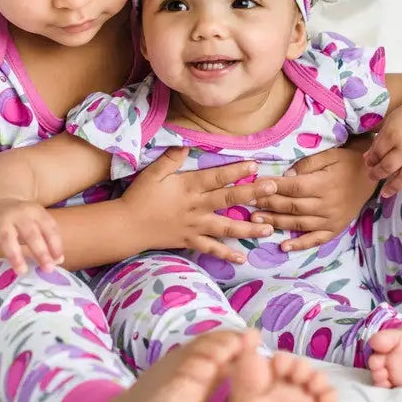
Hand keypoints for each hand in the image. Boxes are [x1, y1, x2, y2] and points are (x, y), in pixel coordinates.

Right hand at [0, 198, 63, 275]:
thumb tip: (58, 260)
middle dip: (40, 251)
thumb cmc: (23, 220)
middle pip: (30, 232)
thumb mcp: (38, 223)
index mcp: (35, 211)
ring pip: (6, 237)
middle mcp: (17, 213)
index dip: (55, 243)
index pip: (48, 226)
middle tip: (47, 268)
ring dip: (14, 255)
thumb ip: (49, 240)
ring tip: (22, 271)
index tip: (58, 260)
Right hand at [122, 147, 276, 262]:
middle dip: (253, 193)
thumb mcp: (153, 173)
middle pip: (229, 198)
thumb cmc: (140, 196)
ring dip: (249, 228)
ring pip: (227, 227)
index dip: (237, 171)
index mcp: (189, 186)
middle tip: (273, 189)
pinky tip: (243, 258)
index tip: (256, 166)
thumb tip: (186, 143)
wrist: (128, 226)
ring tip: (269, 228)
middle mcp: (197, 206)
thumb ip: (170, 158)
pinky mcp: (191, 240)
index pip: (217, 177)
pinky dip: (227, 254)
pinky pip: (212, 248)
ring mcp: (196, 226)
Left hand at [250, 140, 376, 250]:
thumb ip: (306, 165)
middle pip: (291, 206)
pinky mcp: (335, 229)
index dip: (272, 187)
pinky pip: (316, 239)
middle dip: (268, 205)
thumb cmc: (346, 162)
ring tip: (256, 221)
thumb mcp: (328, 155)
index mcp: (324, 184)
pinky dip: (300, 244)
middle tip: (248, 203)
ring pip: (299, 223)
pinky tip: (284, 247)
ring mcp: (331, 219)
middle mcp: (327, 205)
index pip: (292, 187)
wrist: (371, 177)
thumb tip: (285, 178)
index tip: (254, 186)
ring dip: (276, 223)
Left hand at [363, 98, 401, 196]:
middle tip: (372, 176)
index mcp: (394, 134)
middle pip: (388, 168)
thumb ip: (379, 141)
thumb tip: (368, 159)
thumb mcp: (390, 122)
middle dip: (377, 174)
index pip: (377, 153)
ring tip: (386, 192)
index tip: (369, 163)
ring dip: (393, 187)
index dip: (371, 160)